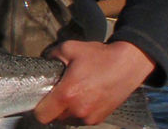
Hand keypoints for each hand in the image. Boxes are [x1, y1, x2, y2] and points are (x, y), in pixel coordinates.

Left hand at [33, 40, 154, 124]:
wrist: (128, 64)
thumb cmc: (99, 56)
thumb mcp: (70, 48)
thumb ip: (51, 55)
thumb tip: (44, 61)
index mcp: (67, 94)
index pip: (42, 115)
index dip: (39, 107)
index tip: (43, 97)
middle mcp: (77, 110)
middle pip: (54, 117)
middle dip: (53, 107)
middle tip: (60, 92)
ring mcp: (89, 117)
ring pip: (67, 119)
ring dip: (67, 110)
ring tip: (75, 93)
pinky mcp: (99, 119)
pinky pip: (81, 119)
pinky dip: (79, 112)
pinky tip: (85, 97)